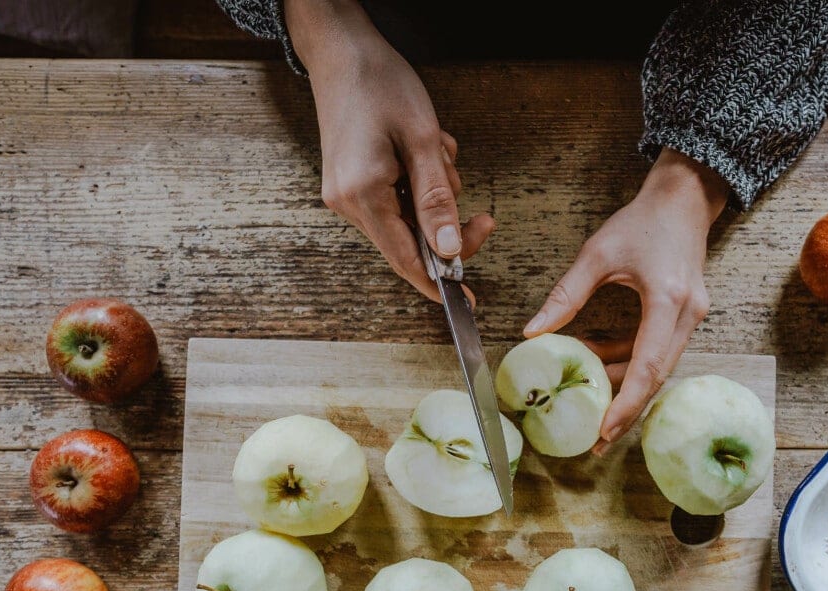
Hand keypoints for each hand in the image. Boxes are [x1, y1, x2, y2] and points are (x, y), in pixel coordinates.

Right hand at [285, 0, 494, 301]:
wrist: (341, 51)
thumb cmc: (381, 85)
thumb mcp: (422, 141)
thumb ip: (436, 200)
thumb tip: (448, 252)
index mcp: (363, 195)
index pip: (405, 260)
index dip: (438, 284)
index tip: (467, 301)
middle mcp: (348, 203)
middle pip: (411, 243)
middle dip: (450, 228)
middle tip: (485, 218)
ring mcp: (345, 195)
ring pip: (409, 220)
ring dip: (436, 195)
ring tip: (437, 150)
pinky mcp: (350, 184)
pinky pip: (398, 201)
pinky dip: (420, 184)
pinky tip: (424, 150)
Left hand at [525, 149, 726, 449]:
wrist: (683, 199)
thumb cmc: (643, 221)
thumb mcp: (598, 253)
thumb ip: (566, 294)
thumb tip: (534, 332)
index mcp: (668, 300)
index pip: (648, 365)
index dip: (626, 403)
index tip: (605, 430)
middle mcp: (688, 314)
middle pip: (657, 376)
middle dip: (626, 408)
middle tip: (596, 437)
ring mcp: (692, 317)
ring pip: (659, 368)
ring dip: (625, 383)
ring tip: (589, 396)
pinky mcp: (687, 316)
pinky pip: (660, 352)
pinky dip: (632, 363)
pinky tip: (601, 362)